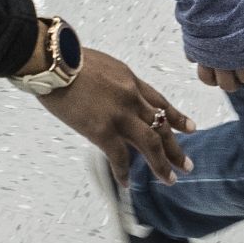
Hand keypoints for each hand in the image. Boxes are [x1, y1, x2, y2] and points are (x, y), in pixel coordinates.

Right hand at [41, 47, 196, 185]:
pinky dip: (123, 172)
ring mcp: (120, 114)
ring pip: (151, 143)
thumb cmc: (68, 59)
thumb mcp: (102, 67)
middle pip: (162, 126)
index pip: (160, 102)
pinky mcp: (102, 130)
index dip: (176, 117)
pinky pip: (119, 156)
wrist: (53, 60)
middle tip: (186, 165)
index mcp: (130, 80)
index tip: (190, 129)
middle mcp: (132, 97)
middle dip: (175, 148)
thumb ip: (114, 84)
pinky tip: (127, 183)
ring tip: (169, 179)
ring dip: (161, 164)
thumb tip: (114, 98)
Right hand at [195, 40, 243, 93]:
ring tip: (217, 75)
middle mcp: (221, 61)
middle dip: (231, 84)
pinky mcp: (192, 45)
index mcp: (239, 58)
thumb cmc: (238, 10)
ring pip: (205, 78)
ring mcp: (205, 55)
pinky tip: (202, 54)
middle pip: (225, 84)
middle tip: (235, 79)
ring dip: (212, 78)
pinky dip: (197, 58)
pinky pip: (192, 58)